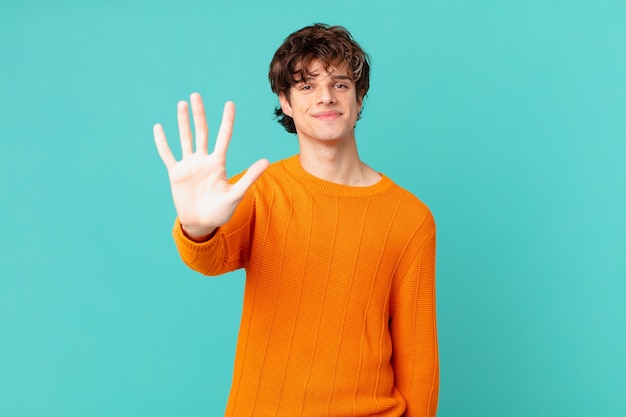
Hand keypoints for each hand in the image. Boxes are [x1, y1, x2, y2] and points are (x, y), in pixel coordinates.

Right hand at [153, 93, 268, 240]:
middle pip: (202, 132)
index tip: (229, 103)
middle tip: (196, 95)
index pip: (223, 137)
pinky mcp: (176, 174)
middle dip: (199, 114)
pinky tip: (158, 128)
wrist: (201, 223)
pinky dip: (162, 142)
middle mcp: (203, 160)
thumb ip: (249, 177)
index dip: (227, 121)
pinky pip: (168, 155)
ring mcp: (189, 166)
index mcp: (218, 164)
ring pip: (185, 139)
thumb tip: (266, 161)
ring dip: (183, 122)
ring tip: (182, 104)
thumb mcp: (236, 194)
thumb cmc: (221, 211)